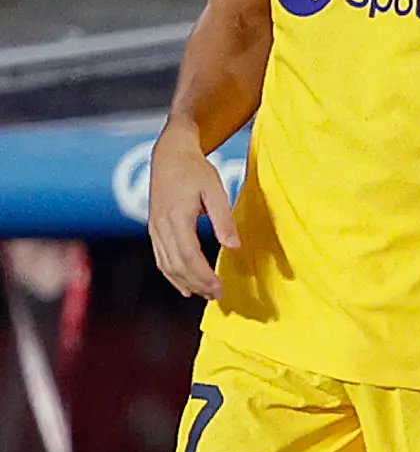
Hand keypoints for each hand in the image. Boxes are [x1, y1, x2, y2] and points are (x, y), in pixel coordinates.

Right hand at [147, 122, 236, 299]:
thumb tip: (234, 247)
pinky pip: (160, 258)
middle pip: (177, 265)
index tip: (221, 290)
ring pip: (166, 264)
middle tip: (217, 298)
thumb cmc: (195, 170)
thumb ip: (223, 220)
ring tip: (204, 295)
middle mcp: (161, 226)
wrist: (169, 154)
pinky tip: (184, 286)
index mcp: (176, 218)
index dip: (204, 277)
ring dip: (185, 283)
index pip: (189, 257)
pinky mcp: (154, 228)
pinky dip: (171, 275)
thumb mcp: (215, 190)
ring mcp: (154, 228)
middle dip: (198, 284)